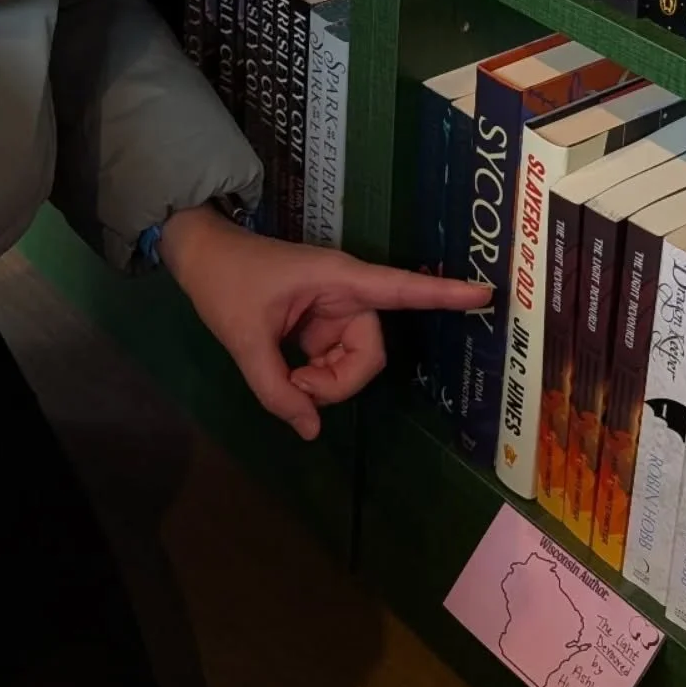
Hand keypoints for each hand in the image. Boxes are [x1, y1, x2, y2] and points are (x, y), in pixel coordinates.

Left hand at [159, 205, 489, 441]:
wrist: (199, 257)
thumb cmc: (225, 281)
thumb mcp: (244, 338)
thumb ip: (275, 388)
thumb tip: (310, 429)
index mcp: (339, 280)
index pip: (400, 288)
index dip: (443, 294)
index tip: (486, 292)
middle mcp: (346, 294)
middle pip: (370, 353)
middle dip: (339, 381)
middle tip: (296, 387)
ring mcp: (334, 310)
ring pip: (354, 363)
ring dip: (325, 382)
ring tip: (285, 377)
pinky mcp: (322, 324)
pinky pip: (335, 361)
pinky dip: (316, 377)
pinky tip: (291, 375)